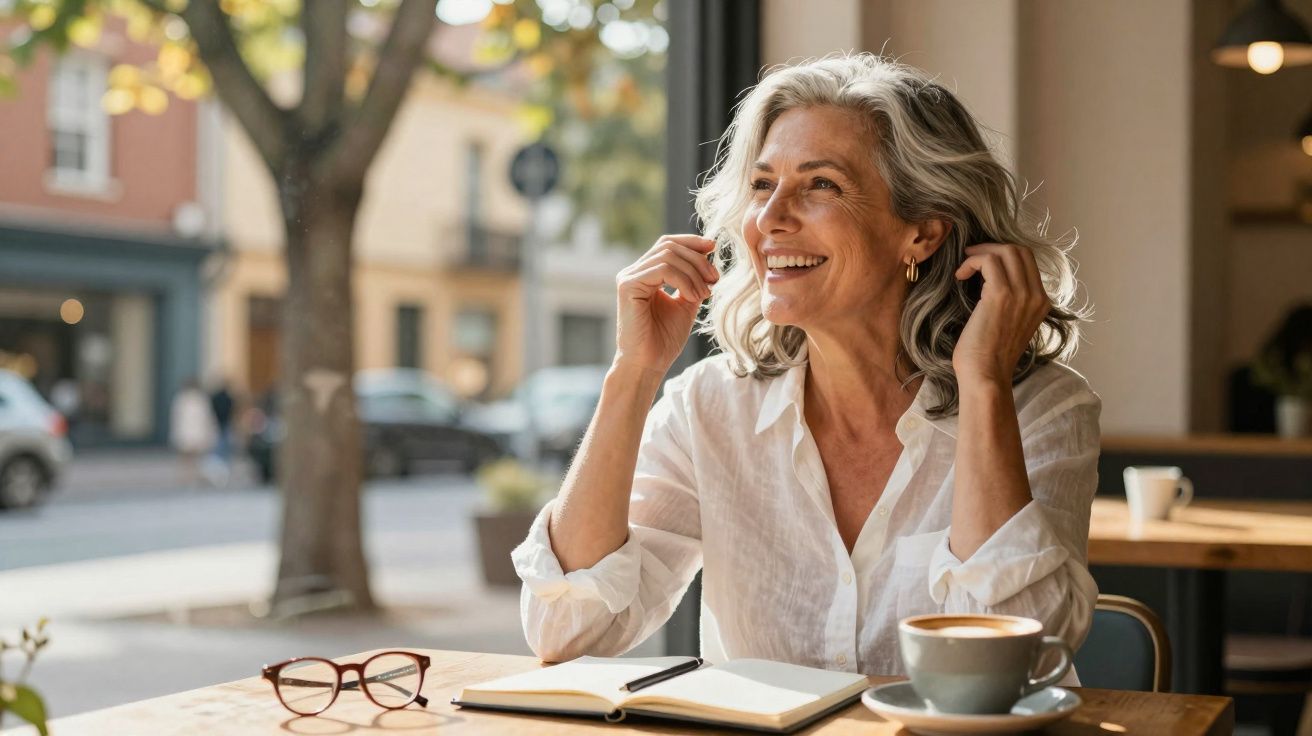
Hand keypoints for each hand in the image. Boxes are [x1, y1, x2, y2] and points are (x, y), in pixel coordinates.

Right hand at [614, 234, 718, 374]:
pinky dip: (684, 280)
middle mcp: (634, 272)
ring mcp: (629, 278)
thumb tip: (708, 255)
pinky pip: (663, 269)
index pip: (668, 244)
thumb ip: (693, 280)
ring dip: (694, 273)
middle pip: (669, 246)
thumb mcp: (686, 304)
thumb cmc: (664, 340)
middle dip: (698, 259)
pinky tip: (692, 297)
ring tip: (704, 294)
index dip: (692, 242)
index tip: (714, 249)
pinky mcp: (628, 286)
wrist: (649, 364)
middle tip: (715, 279)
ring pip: (668, 255)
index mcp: (645, 274)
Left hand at [951, 243, 1049, 385]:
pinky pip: (988, 261)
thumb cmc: (989, 356)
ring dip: (980, 253)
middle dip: (993, 247)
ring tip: (964, 266)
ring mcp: (1021, 294)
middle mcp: (1036, 296)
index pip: (1029, 261)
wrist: (986, 377)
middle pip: (1020, 250)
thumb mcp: (1010, 324)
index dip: (1004, 253)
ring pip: (1006, 251)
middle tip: (971, 256)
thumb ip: (1012, 302)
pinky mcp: (1001, 295)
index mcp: (1042, 302)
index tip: (983, 261)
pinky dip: (971, 263)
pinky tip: (960, 276)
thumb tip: (990, 281)